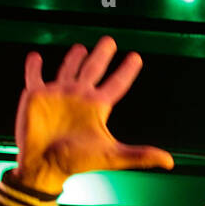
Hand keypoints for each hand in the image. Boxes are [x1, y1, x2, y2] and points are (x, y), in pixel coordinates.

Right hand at [14, 35, 172, 193]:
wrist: (45, 165)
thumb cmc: (78, 162)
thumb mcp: (112, 156)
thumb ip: (141, 156)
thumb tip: (170, 162)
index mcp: (97, 107)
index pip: (117, 84)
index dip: (127, 71)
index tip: (136, 57)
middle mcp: (79, 97)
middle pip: (94, 69)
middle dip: (102, 55)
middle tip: (110, 41)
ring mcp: (57, 95)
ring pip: (68, 70)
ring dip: (74, 59)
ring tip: (81, 48)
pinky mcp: (34, 96)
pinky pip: (34, 76)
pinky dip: (34, 66)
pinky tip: (36, 56)